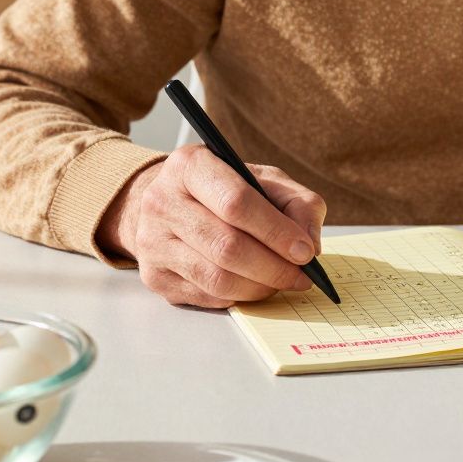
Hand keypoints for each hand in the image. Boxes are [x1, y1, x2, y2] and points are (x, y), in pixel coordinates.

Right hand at [98, 145, 326, 307]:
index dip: (276, 232)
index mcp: (190, 165)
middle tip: (301, 276)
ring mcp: (153, 241)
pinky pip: (206, 296)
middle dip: (273, 267)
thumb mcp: (266, 180)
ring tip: (280, 281)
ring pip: (217, 278)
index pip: (236, 203)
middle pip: (227, 246)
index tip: (304, 251)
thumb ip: (298, 204)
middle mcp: (162, 201)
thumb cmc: (226, 191)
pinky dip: (239, 296)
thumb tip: (309, 246)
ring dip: (259, 286)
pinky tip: (253, 285)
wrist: (172, 205)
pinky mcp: (154, 275)